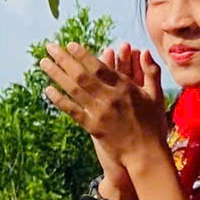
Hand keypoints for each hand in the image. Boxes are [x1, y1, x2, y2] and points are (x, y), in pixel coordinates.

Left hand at [41, 41, 168, 166]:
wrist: (145, 154)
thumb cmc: (152, 124)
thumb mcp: (155, 96)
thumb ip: (151, 71)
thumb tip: (144, 50)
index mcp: (125, 88)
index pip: (99, 67)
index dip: (83, 55)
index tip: (70, 44)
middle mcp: (110, 98)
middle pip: (81, 75)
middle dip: (64, 59)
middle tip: (49, 47)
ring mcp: (100, 113)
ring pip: (74, 90)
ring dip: (57, 75)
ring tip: (43, 63)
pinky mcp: (93, 128)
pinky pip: (73, 111)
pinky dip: (60, 100)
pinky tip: (48, 90)